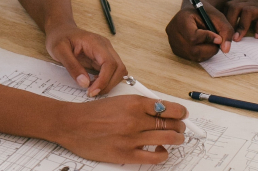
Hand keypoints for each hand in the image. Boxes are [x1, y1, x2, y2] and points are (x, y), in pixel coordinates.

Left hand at [45, 23, 125, 96]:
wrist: (61, 30)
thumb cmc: (59, 38)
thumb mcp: (60, 51)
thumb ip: (72, 67)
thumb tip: (85, 83)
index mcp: (95, 43)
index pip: (109, 63)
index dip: (104, 80)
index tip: (91, 92)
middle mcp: (105, 46)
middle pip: (119, 68)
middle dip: (108, 84)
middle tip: (91, 93)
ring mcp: (106, 52)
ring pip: (119, 71)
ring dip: (109, 83)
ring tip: (92, 89)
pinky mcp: (104, 58)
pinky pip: (112, 71)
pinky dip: (107, 81)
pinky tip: (94, 84)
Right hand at [56, 94, 186, 163]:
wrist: (74, 124)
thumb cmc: (95, 112)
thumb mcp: (120, 100)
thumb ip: (140, 105)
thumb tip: (160, 110)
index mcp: (134, 102)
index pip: (167, 107)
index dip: (180, 112)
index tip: (183, 114)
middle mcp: (135, 119)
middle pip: (169, 123)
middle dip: (180, 126)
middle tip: (181, 127)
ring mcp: (131, 138)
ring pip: (166, 138)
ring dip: (176, 139)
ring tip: (177, 139)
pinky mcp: (126, 154)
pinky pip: (153, 157)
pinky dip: (162, 154)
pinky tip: (162, 151)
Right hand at [166, 5, 234, 61]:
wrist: (195, 11)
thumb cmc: (206, 13)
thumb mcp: (218, 17)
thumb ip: (225, 30)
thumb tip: (226, 49)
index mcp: (181, 19)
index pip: (193, 36)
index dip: (208, 39)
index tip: (219, 38)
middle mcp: (173, 31)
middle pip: (193, 49)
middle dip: (209, 48)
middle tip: (218, 41)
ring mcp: (173, 42)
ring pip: (193, 55)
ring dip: (207, 52)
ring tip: (212, 42)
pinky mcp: (175, 50)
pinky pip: (191, 58)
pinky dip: (202, 54)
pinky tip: (205, 45)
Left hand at [224, 0, 257, 39]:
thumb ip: (249, 16)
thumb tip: (235, 31)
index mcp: (250, 2)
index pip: (230, 5)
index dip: (223, 18)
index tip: (220, 31)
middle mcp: (255, 3)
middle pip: (234, 6)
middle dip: (228, 22)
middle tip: (226, 37)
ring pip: (247, 11)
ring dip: (241, 26)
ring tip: (238, 39)